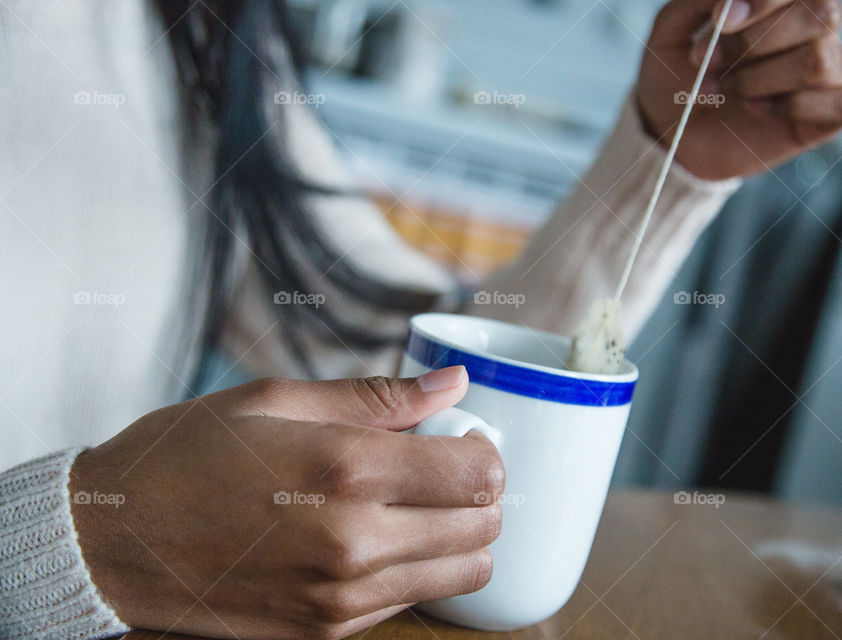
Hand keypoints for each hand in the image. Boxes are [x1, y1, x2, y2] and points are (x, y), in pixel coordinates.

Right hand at [69, 367, 503, 639]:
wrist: (110, 541)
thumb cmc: (187, 456)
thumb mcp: (276, 401)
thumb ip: (378, 397)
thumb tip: (452, 383)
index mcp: (346, 468)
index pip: (478, 473)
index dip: (483, 450)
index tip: (460, 437)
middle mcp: (354, 540)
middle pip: (484, 527)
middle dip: (479, 493)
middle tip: (442, 469)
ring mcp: (342, 596)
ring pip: (464, 574)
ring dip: (458, 536)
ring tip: (414, 506)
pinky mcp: (325, 631)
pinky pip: (412, 602)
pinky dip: (417, 570)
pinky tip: (377, 539)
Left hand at [638, 0, 841, 180]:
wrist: (673, 133)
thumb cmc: (678, 77)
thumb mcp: (671, 31)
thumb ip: (696, 0)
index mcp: (784, 1)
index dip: (763, 0)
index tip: (719, 21)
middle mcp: (815, 28)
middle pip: (822, 14)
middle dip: (755, 41)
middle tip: (711, 63)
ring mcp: (827, 70)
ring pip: (821, 59)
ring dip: (761, 78)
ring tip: (727, 89)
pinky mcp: (830, 114)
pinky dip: (794, 107)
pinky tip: (758, 108)